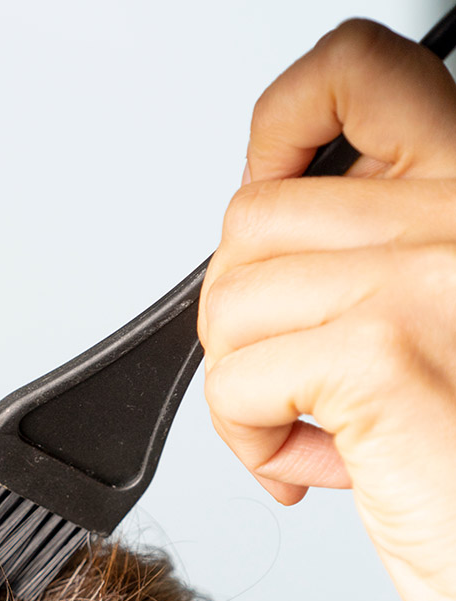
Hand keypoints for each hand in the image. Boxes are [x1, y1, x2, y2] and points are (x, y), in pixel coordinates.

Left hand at [199, 20, 455, 600]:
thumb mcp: (430, 328)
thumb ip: (363, 263)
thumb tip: (256, 251)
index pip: (360, 72)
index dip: (282, 125)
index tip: (271, 194)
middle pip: (253, 216)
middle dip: (240, 315)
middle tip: (286, 379)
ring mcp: (429, 277)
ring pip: (232, 298)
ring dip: (241, 385)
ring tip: (304, 431)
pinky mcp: (384, 352)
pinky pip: (236, 374)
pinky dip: (244, 435)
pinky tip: (303, 466)